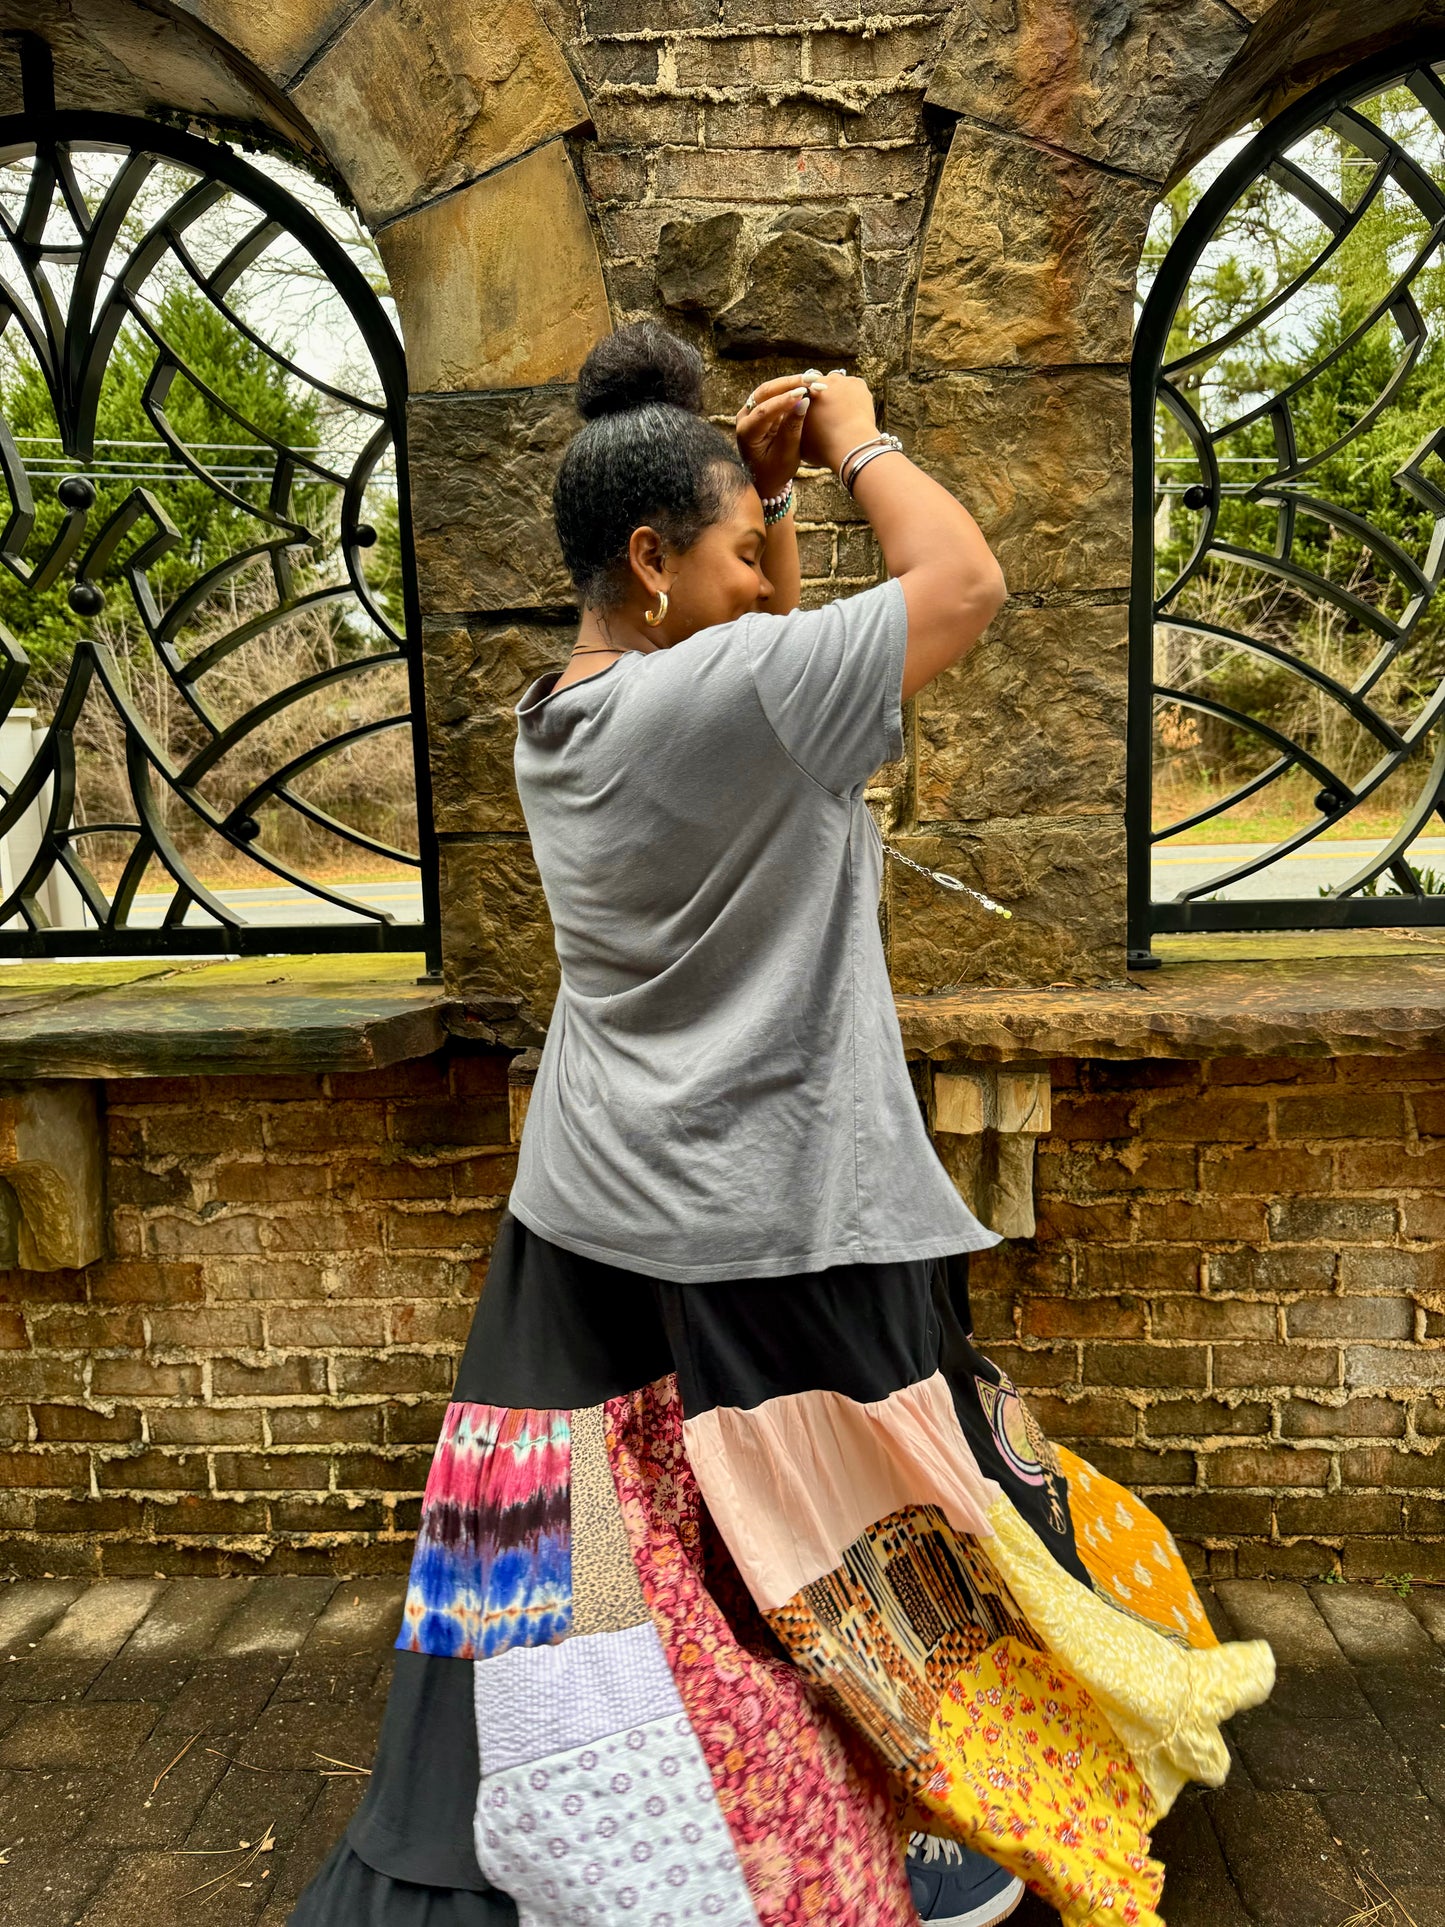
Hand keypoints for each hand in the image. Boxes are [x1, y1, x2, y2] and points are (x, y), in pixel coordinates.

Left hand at [735, 371, 823, 498]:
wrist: (766, 480)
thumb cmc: (775, 472)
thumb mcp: (786, 455)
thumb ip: (793, 428)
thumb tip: (803, 401)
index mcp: (746, 433)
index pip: (764, 411)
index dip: (784, 400)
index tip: (804, 392)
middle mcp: (745, 417)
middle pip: (765, 392)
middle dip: (789, 384)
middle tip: (812, 380)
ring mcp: (752, 411)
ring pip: (770, 390)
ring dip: (792, 383)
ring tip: (813, 380)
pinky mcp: (762, 410)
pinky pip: (775, 394)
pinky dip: (791, 389)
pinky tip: (808, 386)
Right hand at [797, 370, 878, 476]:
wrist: (850, 447)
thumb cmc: (823, 448)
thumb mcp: (799, 440)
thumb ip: (794, 424)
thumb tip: (793, 420)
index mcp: (804, 391)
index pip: (803, 389)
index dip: (806, 401)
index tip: (811, 412)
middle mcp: (821, 379)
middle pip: (821, 383)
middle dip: (823, 394)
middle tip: (827, 414)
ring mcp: (841, 380)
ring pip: (839, 383)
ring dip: (838, 393)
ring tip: (841, 413)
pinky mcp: (858, 383)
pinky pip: (854, 386)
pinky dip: (853, 395)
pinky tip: (852, 411)